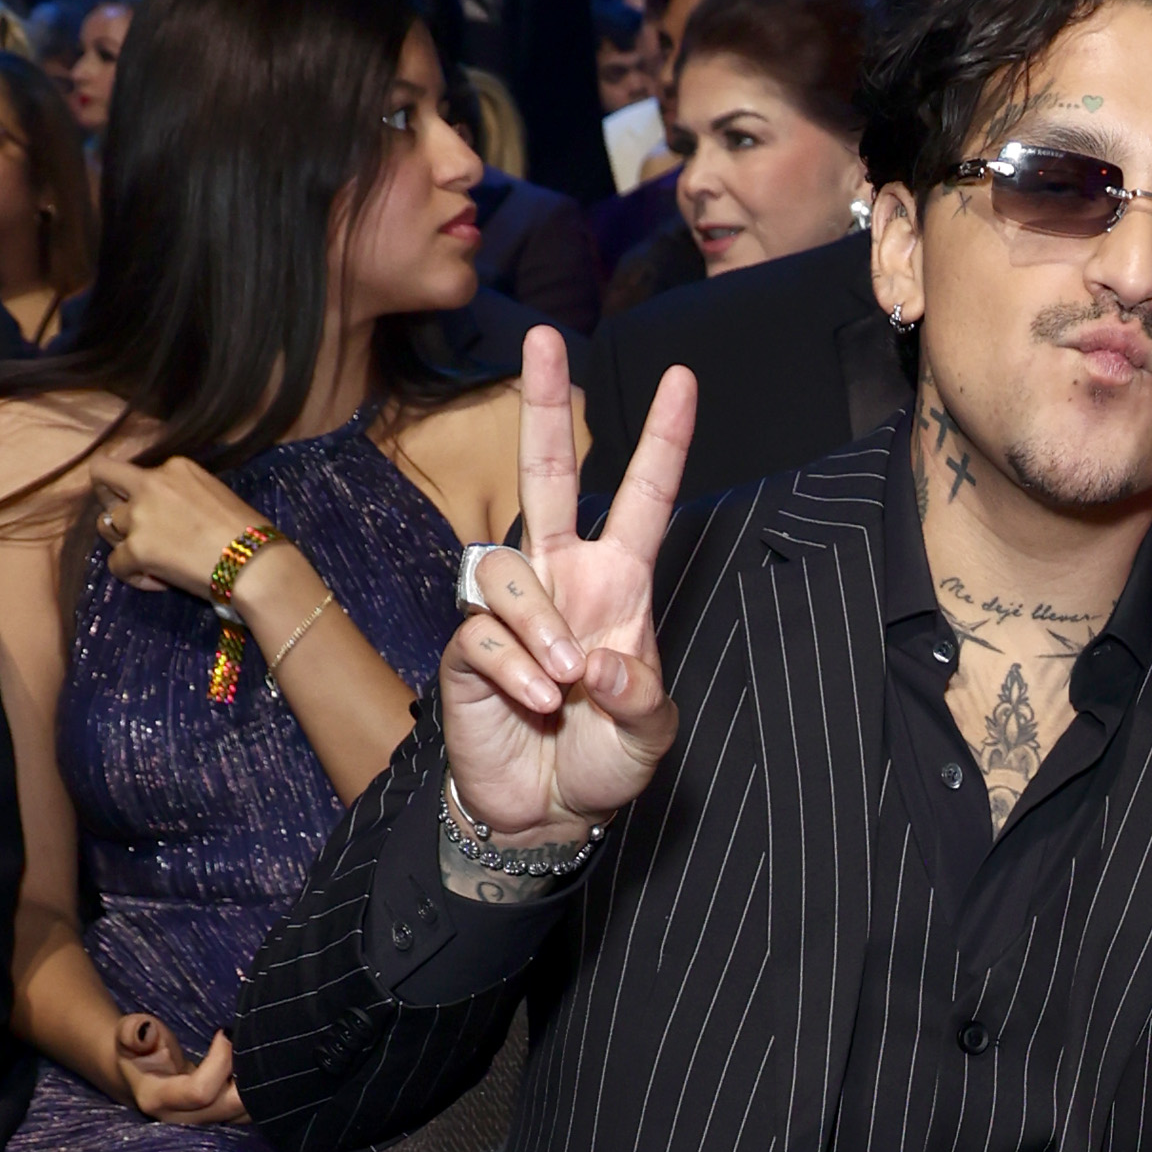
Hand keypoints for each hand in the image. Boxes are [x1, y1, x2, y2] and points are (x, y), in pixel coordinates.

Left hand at [88, 444, 276, 601]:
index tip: (154, 511)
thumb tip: (170, 516)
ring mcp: (140, 516)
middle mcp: (151, 484)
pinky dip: (133, 576)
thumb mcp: (214, 494)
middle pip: (103, 478)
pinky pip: (116, 564)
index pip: (136, 471)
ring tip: (148, 560)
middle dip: (107, 499)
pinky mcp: (136, 549)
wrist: (255, 563)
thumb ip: (183, 495)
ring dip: (122, 542)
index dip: (139, 493)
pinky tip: (158, 582)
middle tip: (125, 523)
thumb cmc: (249, 533)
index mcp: (174, 467)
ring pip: (105, 525)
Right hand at [112, 1009, 244, 1125]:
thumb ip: (132, 1031)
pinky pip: (249, 1111)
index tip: (224, 1033)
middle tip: (244, 1044)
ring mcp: (204, 1124)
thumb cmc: (137, 1050)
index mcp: (157, 1099)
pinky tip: (249, 1066)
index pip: (200, 1091)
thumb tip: (145, 1030)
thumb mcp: (128, 1034)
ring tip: (247, 1054)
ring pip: (246, 1112)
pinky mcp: (220, 1122)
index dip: (220, 1060)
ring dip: (255, 1082)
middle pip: (231, 1106)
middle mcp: (183, 1120)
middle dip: (245, 1074)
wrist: (141, 1074)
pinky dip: (257, 1089)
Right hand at [440, 329, 698, 846]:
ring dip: (543, 629)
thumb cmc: (603, 760)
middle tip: (544, 336)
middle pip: (548, 473)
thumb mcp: (650, 732)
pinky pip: (484, 634)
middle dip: (544, 405)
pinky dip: (516, 672)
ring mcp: (512, 610)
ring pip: (508, 569)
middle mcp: (561, 579)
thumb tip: (594, 660)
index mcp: (618, 583)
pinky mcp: (468, 649)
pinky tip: (536, 704)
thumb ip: (640, 694)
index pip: (642, 498)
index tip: (684, 379)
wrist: (546, 814)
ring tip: (566, 687)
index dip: (662, 441)